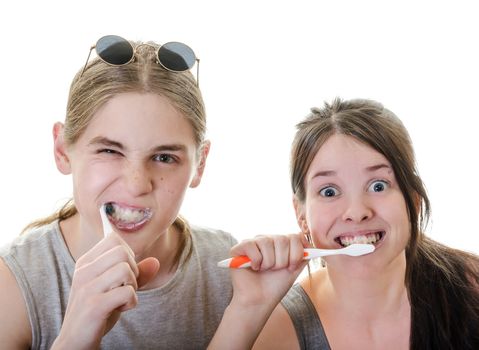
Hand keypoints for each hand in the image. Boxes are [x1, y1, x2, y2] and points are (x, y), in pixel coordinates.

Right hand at [52, 233, 158, 349]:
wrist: (74, 342)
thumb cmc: (97, 312)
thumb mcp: (116, 288)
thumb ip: (136, 274)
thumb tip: (156, 261)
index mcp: (86, 263)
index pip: (114, 239)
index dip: (128, 254)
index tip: (122, 273)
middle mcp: (84, 271)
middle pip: (122, 252)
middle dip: (133, 270)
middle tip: (125, 287)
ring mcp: (87, 288)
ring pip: (125, 269)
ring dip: (132, 286)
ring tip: (122, 298)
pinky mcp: (94, 306)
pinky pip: (127, 292)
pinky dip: (131, 302)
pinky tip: (121, 309)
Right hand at [229, 233, 308, 307]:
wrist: (260, 301)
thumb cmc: (275, 286)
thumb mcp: (294, 268)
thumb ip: (303, 254)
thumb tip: (311, 243)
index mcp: (280, 243)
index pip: (294, 236)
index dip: (295, 254)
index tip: (291, 267)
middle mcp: (266, 239)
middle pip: (282, 239)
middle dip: (282, 260)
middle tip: (274, 270)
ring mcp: (253, 242)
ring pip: (267, 242)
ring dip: (269, 262)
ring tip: (264, 270)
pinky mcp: (238, 248)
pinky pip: (252, 246)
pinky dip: (256, 261)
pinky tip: (253, 268)